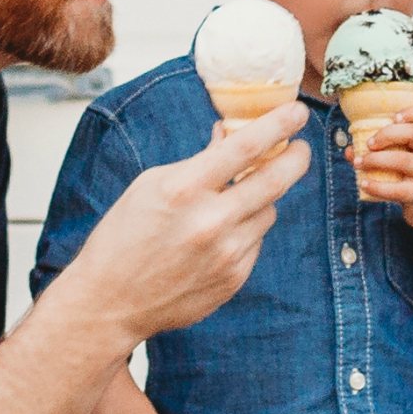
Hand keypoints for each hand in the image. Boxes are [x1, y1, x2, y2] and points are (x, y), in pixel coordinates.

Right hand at [65, 102, 309, 338]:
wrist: (110, 301)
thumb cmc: (123, 238)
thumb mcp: (151, 185)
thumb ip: (197, 161)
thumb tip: (229, 135)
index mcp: (183, 189)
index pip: (245, 147)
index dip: (278, 124)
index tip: (298, 112)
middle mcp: (210, 222)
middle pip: (274, 180)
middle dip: (296, 158)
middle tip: (302, 148)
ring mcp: (226, 254)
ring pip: (268, 211)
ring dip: (261, 199)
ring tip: (235, 201)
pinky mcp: (234, 278)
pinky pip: (256, 241)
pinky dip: (246, 231)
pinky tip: (219, 237)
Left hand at [351, 102, 412, 220]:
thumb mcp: (407, 162)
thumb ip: (382, 153)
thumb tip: (349, 150)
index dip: (412, 113)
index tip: (393, 118)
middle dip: (386, 135)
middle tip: (368, 143)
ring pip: (403, 160)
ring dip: (375, 160)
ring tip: (358, 163)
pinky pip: (398, 189)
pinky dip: (377, 186)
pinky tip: (364, 183)